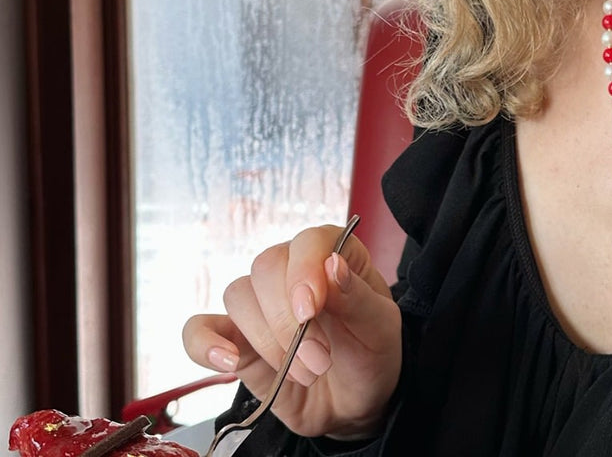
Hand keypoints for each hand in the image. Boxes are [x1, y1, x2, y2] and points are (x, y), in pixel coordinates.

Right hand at [182, 225, 402, 438]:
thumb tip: (332, 265)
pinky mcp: (235, 340)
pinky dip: (204, 343)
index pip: (307, 242)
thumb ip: (357, 297)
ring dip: (266, 340)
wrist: (353, 402)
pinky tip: (228, 361)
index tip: (311, 310)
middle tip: (318, 360)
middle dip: (288, 320)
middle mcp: (290, 270)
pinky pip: (199, 329)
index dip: (304, 271)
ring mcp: (259, 305)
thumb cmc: (370, 353)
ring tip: (302, 373)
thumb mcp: (380, 326)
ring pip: (238, 296)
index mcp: (332, 253)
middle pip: (266, 268)